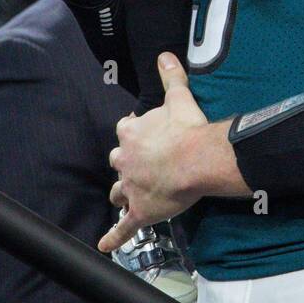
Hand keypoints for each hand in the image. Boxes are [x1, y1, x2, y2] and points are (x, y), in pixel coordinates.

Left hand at [100, 54, 207, 246]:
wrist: (197, 159)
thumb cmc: (188, 130)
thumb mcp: (179, 97)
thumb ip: (171, 77)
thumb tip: (165, 56)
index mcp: (131, 133)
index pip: (125, 131)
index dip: (134, 135)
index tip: (144, 136)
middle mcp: (125, 160)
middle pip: (118, 163)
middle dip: (128, 165)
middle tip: (143, 167)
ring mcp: (131, 187)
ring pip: (119, 192)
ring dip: (123, 194)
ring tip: (129, 198)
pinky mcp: (140, 210)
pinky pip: (124, 227)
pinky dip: (114, 237)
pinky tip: (106, 246)